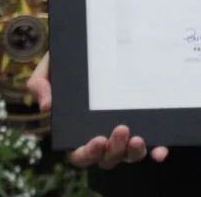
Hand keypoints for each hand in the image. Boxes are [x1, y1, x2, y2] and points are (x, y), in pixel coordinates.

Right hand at [26, 53, 167, 167]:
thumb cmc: (67, 61)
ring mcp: (123, 132)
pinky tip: (161, 150)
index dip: (88, 153)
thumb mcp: (49, 68)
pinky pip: (150, 143)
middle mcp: (101, 135)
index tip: (97, 140)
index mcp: (77, 130)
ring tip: (139, 138)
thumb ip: (39, 84)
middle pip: (108, 157)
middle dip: (115, 150)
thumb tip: (46, 106)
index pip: (80, 154)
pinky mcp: (142, 123)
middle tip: (121, 130)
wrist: (90, 44)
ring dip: (134, 153)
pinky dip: (156, 150)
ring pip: (129, 155)